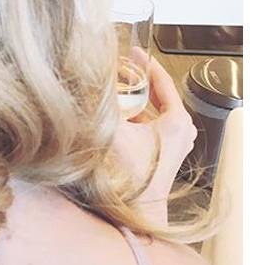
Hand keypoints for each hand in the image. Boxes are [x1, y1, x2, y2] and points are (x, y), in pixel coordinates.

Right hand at [112, 55, 197, 226]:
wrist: (136, 212)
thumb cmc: (131, 179)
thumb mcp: (112, 133)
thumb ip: (100, 108)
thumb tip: (84, 86)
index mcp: (177, 121)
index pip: (162, 82)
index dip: (145, 64)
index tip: (133, 52)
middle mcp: (180, 132)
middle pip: (157, 97)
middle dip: (136, 84)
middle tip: (120, 73)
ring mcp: (173, 146)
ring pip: (151, 114)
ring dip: (132, 104)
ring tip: (114, 95)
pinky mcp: (163, 156)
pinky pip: (148, 129)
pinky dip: (133, 121)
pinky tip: (115, 119)